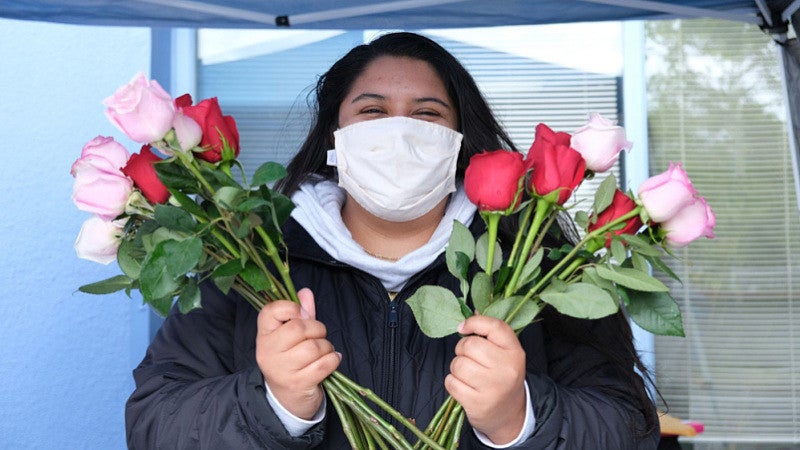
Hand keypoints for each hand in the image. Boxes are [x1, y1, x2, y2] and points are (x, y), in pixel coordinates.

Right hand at [256, 288, 340, 418]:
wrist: (286, 398)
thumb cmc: (291, 361)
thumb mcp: (291, 336)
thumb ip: (299, 313)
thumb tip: (305, 292)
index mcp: (264, 335)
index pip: (270, 311)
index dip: (292, 307)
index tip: (303, 315)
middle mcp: (268, 351)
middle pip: (298, 327)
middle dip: (317, 328)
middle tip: (319, 335)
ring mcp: (282, 369)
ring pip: (314, 346)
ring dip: (327, 347)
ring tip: (324, 351)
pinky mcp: (298, 383)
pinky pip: (324, 363)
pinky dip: (334, 359)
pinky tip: (332, 359)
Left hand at [445, 315, 526, 444]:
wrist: (509, 414)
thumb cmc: (501, 377)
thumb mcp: (504, 354)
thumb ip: (489, 333)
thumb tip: (470, 311)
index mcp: (515, 352)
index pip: (494, 326)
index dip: (474, 322)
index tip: (463, 327)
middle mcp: (507, 368)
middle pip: (470, 345)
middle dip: (462, 350)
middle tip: (468, 358)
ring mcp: (493, 387)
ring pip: (458, 364)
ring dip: (456, 367)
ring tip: (467, 374)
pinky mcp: (478, 403)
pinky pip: (451, 382)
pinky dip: (452, 382)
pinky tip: (464, 386)